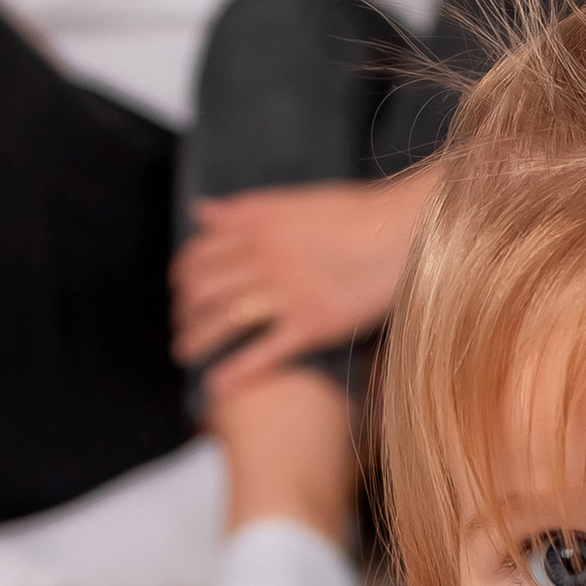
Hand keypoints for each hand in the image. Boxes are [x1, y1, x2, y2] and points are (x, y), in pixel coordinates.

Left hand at [171, 176, 431, 394]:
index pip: (199, 254)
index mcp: (259, 225)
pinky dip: (236, 371)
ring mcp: (287, 292)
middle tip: (183, 326)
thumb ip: (244, 209)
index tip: (181, 291)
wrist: (404, 230)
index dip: (183, 276)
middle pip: (203, 289)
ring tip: (187, 353)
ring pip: (223, 320)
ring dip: (197, 340)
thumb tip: (201, 212)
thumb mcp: (294, 200)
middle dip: (184, 312)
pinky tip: (219, 385)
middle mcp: (265, 257)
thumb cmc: (359, 214)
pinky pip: (263, 351)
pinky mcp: (312, 323)